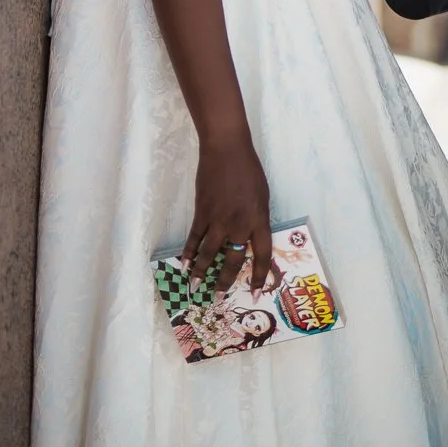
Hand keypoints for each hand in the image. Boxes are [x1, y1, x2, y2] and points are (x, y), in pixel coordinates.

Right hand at [181, 130, 271, 298]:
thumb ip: (257, 218)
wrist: (226, 150)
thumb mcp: (262, 195)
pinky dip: (189, 253)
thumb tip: (251, 237)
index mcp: (260, 220)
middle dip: (226, 281)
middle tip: (219, 296)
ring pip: (210, 253)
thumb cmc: (249, 170)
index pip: (262, 255)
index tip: (257, 292)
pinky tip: (185, 265)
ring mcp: (219, 219)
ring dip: (202, 272)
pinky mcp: (202, 213)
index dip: (260, 276)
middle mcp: (240, 224)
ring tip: (196, 287)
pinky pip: (195, 238)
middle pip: (233, 260)